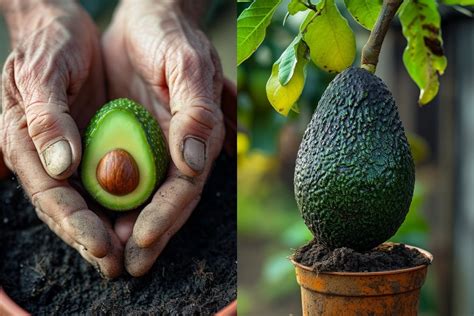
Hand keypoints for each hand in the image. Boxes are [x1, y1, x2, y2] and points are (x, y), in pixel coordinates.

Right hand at [0, 0, 122, 277]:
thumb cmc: (50, 44)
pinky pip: (108, 181)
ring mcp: (70, 153)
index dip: (76, 225)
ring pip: (89, 202)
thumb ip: (46, 119)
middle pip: (69, 209)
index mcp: (26, 143)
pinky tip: (139, 217)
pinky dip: (122, 202)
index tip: (102, 248)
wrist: (63, 27)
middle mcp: (48, 156)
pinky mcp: (93, 145)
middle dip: (94, 239)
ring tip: (134, 253)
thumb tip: (59, 167)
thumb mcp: (43, 73)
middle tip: (121, 265)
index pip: (52, 195)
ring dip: (110, 229)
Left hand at [102, 0, 224, 275]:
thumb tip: (196, 164)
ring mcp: (158, 147)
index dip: (167, 214)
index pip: (186, 186)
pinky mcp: (135, 142)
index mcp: (199, 135)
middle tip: (129, 264)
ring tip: (113, 255)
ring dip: (132, 228)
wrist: (146, 18)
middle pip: (169, 201)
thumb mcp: (186, 66)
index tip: (143, 238)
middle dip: (151, 234)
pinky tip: (100, 221)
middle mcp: (181, 148)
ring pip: (147, 197)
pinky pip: (126, 179)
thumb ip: (196, 113)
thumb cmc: (169, 37)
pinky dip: (114, 204)